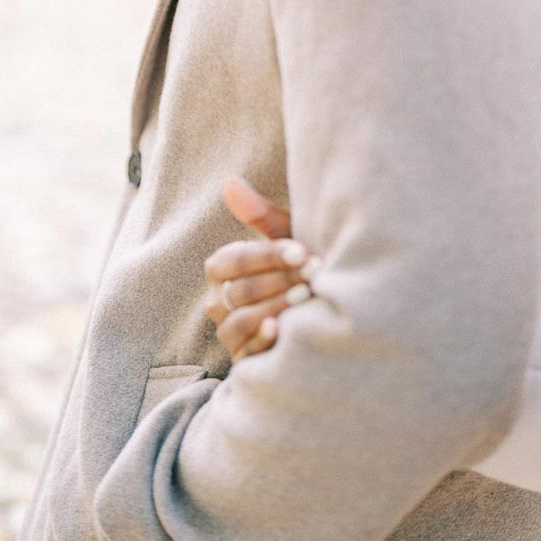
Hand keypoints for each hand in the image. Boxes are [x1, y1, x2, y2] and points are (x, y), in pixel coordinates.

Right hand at [204, 177, 318, 361]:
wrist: (324, 308)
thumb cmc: (301, 267)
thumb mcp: (286, 238)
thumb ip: (260, 214)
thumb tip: (229, 181)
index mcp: (221, 268)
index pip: (232, 261)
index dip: (266, 256)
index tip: (300, 251)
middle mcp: (217, 301)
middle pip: (240, 291)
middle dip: (280, 280)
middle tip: (314, 273)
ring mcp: (227, 332)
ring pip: (241, 320)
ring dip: (276, 306)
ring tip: (307, 295)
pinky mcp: (243, 359)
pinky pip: (246, 352)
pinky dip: (263, 339)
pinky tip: (283, 329)